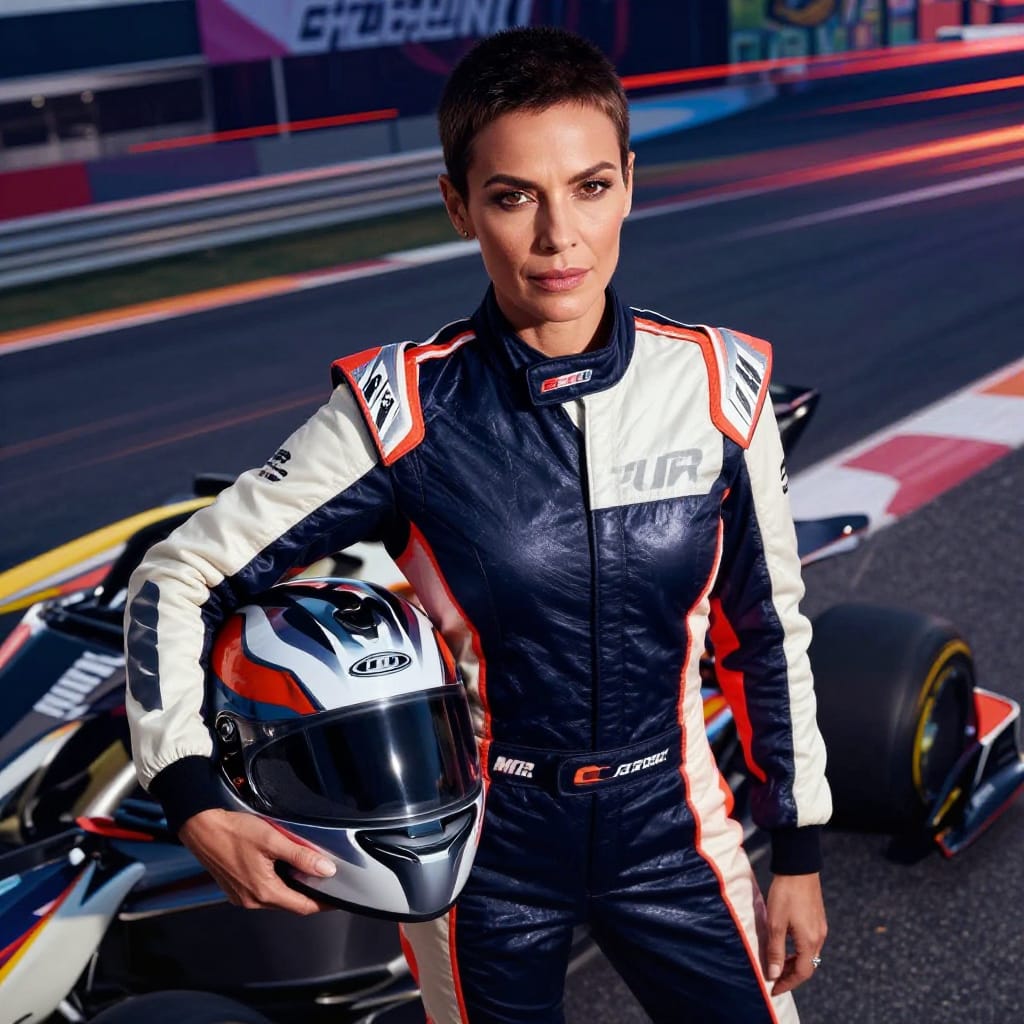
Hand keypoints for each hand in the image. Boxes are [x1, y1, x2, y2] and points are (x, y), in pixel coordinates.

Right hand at [179, 808, 335, 915]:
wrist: (201, 827)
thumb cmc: (233, 831)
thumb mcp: (273, 840)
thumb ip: (301, 856)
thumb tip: (326, 870)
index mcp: (263, 892)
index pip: (302, 906)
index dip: (323, 903)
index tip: (338, 898)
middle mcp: (251, 901)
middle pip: (290, 903)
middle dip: (309, 893)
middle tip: (326, 880)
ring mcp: (242, 896)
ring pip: (277, 897)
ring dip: (292, 887)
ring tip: (307, 870)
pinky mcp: (236, 889)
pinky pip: (263, 891)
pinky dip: (278, 883)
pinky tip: (282, 867)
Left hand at [764, 872, 826, 995]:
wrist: (799, 867)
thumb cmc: (785, 894)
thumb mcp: (775, 923)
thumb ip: (775, 950)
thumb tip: (774, 974)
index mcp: (809, 941)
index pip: (801, 973)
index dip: (787, 983)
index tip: (774, 989)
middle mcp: (819, 937)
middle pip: (807, 965)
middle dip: (790, 975)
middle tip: (774, 978)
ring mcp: (820, 928)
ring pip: (809, 954)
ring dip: (794, 962)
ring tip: (778, 963)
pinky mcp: (818, 919)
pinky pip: (810, 943)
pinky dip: (798, 950)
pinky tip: (787, 945)